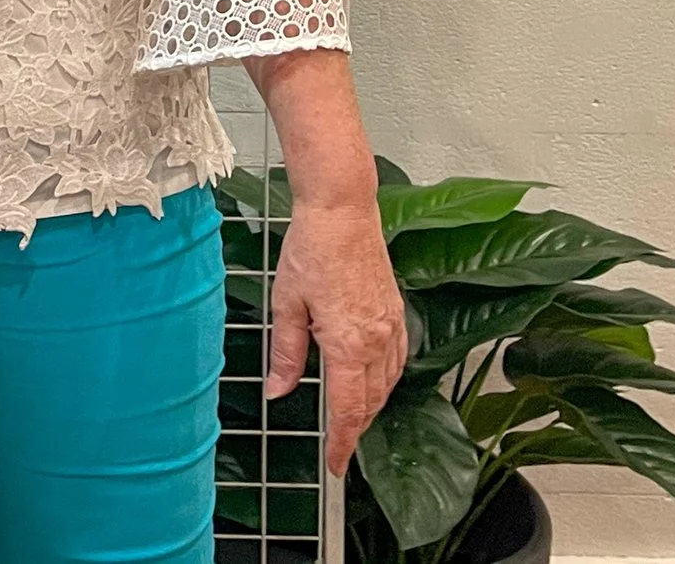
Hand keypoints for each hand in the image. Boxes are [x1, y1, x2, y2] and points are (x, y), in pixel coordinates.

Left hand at [267, 194, 406, 473]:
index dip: (342, 442)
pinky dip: (386, 379)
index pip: (348, 410)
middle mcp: (376, 340)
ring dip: (372, 406)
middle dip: (356, 428)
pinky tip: (374, 380)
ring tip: (352, 420)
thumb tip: (277, 391)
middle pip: (371, 402)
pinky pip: (397, 358)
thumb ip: (285, 352)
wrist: (342, 211)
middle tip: (338, 446)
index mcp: (347, 344)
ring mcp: (391, 325)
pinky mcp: (396, 311)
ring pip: (388, 383)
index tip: (335, 464)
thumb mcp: (286, 303)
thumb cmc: (311, 248)